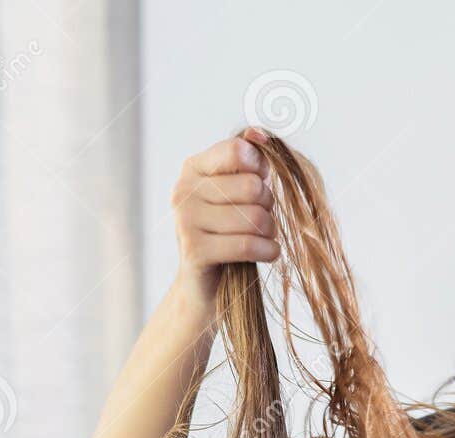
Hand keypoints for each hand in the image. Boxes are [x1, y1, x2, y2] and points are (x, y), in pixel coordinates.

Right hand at [169, 126, 278, 311]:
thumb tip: (259, 134)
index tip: (262, 183)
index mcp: (194, 168)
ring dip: (270, 231)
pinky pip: (248, 244)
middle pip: (253, 187)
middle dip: (268, 206)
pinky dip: (268, 250)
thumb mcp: (239, 193)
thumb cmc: (230, 233)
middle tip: (263, 219)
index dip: (261, 168)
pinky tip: (270, 253)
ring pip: (254, 217)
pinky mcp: (194, 250)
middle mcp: (184, 190)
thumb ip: (250, 162)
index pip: (238, 150)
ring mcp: (185, 220)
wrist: (206, 286)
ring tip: (264, 238)